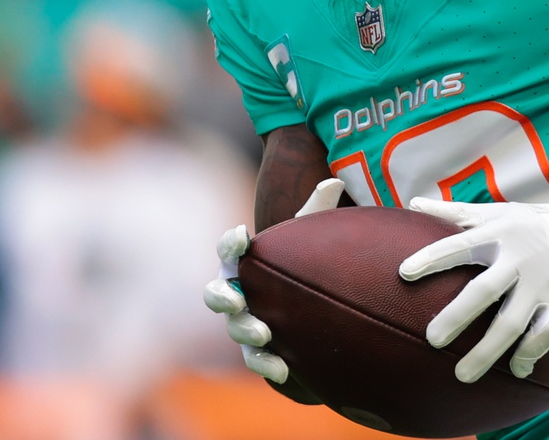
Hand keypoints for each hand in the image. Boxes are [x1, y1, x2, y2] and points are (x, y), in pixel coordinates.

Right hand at [202, 178, 343, 382]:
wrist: (310, 303)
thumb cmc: (302, 259)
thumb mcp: (311, 234)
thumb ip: (317, 208)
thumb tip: (332, 181)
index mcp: (244, 262)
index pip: (229, 251)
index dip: (230, 244)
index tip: (240, 235)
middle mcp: (236, 292)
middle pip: (216, 295)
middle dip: (222, 298)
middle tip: (238, 300)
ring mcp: (244, 322)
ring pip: (235, 329)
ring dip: (246, 331)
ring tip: (265, 333)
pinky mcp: (259, 349)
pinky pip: (255, 359)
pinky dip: (266, 363)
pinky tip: (283, 369)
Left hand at [399, 178, 548, 382]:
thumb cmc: (525, 226)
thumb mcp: (494, 213)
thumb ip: (454, 212)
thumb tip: (413, 203)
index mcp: (499, 234)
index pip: (460, 245)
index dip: (432, 258)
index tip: (404, 273)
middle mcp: (519, 260)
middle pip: (486, 290)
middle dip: (458, 315)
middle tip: (432, 340)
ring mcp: (539, 285)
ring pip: (513, 322)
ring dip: (487, 351)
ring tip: (461, 375)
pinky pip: (545, 334)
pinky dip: (530, 353)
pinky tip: (514, 370)